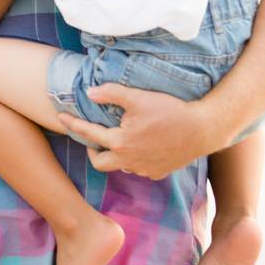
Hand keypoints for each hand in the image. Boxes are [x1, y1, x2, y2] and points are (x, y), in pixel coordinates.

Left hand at [56, 84, 216, 179]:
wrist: (203, 129)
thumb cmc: (170, 111)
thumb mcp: (138, 97)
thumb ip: (111, 93)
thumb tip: (89, 92)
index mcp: (120, 142)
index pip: (88, 134)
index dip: (73, 124)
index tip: (61, 117)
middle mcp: (129, 161)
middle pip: (99, 163)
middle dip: (92, 151)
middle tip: (95, 138)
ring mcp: (144, 170)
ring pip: (120, 166)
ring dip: (115, 155)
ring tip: (120, 139)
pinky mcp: (158, 173)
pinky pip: (138, 169)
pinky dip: (134, 160)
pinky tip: (140, 147)